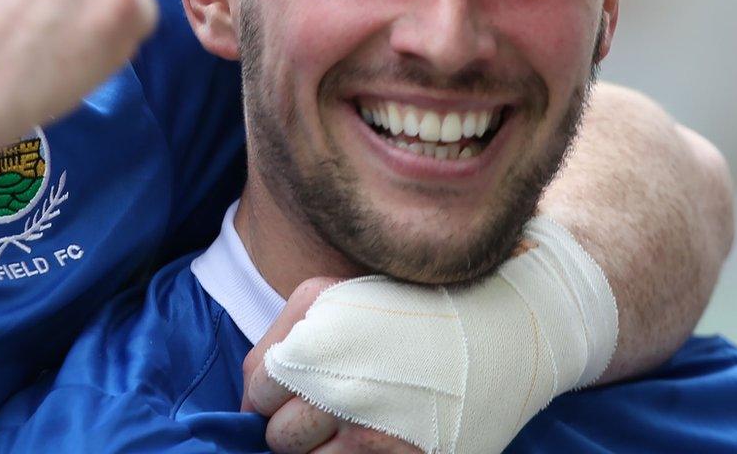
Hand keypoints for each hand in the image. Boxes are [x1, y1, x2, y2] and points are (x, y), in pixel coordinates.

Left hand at [244, 278, 425, 453]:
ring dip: (323, 448)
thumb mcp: (327, 297)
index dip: (272, 391)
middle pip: (279, 438)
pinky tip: (373, 434)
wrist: (488, 331)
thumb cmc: (398, 311)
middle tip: (326, 401)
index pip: (256, 393)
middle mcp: (340, 393)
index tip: (297, 382)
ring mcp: (372, 436)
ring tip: (353, 417)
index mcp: (315, 346)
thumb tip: (248, 399)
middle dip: (293, 423)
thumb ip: (275, 341)